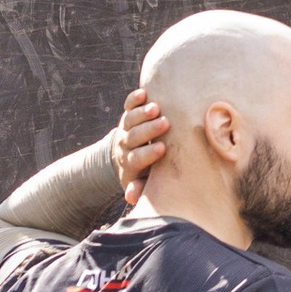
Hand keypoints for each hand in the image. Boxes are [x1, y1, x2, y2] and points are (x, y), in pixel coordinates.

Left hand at [112, 88, 167, 205]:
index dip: (148, 153)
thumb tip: (131, 197)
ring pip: (129, 120)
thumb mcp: (143, 183)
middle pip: (134, 136)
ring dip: (141, 113)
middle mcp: (126, 144)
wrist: (126, 155)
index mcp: (131, 163)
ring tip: (155, 108)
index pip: (137, 158)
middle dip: (148, 130)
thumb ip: (142, 188)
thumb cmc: (145, 171)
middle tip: (165, 123)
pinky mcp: (127, 115)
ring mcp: (125, 128)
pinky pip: (127, 106)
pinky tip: (144, 93)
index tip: (162, 148)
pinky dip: (134, 99)